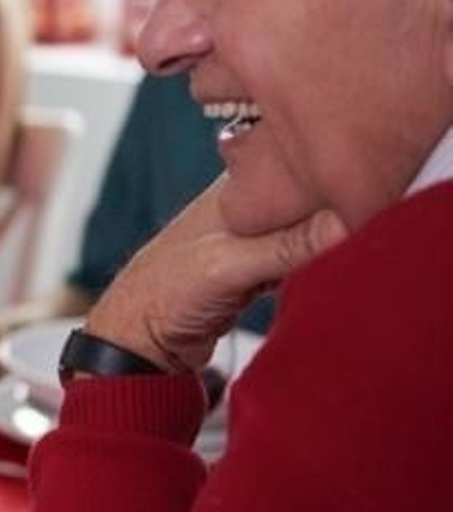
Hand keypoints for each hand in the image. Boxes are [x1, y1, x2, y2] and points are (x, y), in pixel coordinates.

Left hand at [85, 177, 346, 371]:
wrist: (139, 342)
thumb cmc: (162, 295)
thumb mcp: (226, 267)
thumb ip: (284, 247)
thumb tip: (344, 224)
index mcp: (234, 188)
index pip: (299, 169)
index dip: (335, 179)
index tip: (371, 197)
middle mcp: (246, 206)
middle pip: (309, 199)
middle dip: (339, 213)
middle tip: (370, 230)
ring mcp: (253, 237)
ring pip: (309, 230)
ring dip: (329, 243)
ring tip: (354, 251)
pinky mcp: (259, 269)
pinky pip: (303, 260)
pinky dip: (316, 267)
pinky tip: (327, 275)